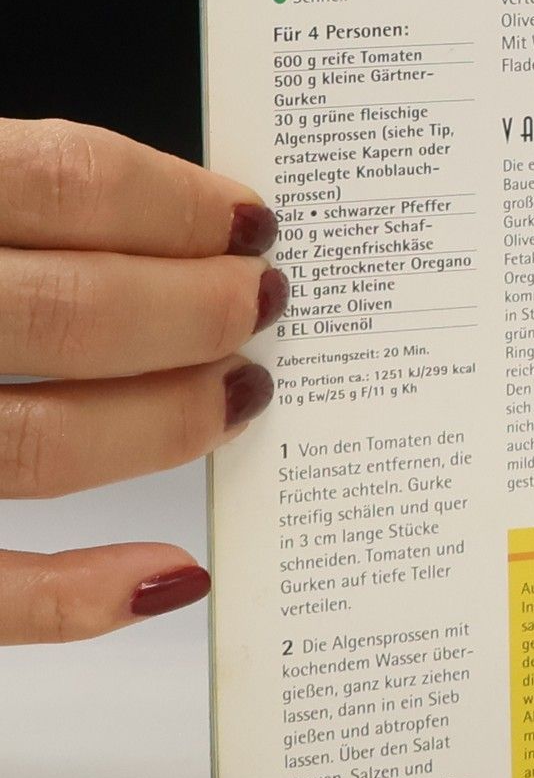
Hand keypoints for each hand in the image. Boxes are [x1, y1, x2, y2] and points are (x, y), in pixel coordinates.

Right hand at [0, 120, 284, 643]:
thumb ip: (10, 201)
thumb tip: (161, 218)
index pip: (61, 181)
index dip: (176, 203)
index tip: (250, 221)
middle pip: (74, 311)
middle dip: (197, 311)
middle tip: (264, 306)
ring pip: (39, 441)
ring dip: (160, 424)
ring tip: (239, 397)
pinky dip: (78, 596)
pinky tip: (171, 577)